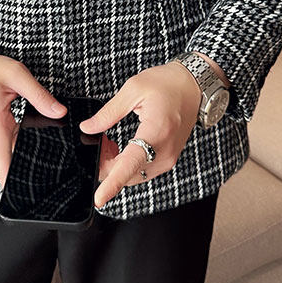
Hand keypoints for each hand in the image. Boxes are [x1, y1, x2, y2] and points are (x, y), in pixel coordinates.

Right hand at [0, 50, 66, 186]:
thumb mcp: (16, 75)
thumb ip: (39, 95)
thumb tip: (59, 112)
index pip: (3, 163)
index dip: (12, 183)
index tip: (25, 198)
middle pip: (10, 163)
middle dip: (27, 175)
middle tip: (50, 183)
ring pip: (13, 153)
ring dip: (27, 160)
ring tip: (51, 166)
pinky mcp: (0, 127)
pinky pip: (14, 141)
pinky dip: (26, 144)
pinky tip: (41, 142)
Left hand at [78, 61, 201, 207]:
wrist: (193, 86)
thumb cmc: (167, 83)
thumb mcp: (133, 89)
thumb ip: (109, 112)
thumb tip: (88, 128)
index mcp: (156, 132)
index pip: (131, 164)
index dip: (113, 183)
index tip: (99, 199)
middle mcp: (165, 152)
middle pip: (128, 173)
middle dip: (106, 164)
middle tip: (97, 141)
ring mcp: (168, 158)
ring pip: (134, 175)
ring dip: (115, 165)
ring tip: (107, 141)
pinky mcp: (168, 159)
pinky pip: (142, 170)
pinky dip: (126, 164)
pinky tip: (118, 147)